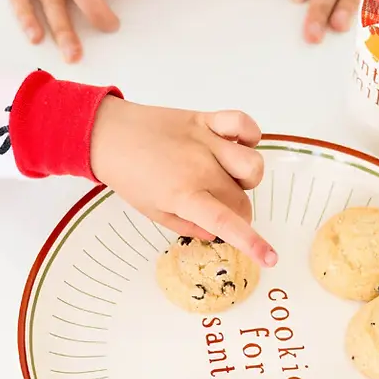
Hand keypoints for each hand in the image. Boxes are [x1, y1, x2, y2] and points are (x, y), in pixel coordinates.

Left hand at [89, 97, 277, 267]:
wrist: (108, 135)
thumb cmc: (127, 176)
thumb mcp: (152, 211)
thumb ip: (187, 226)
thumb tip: (215, 233)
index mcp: (185, 196)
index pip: (228, 223)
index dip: (253, 244)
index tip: (270, 259)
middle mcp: (201, 169)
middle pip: (242, 200)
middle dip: (239, 214)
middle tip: (218, 211)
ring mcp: (206, 142)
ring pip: (253, 166)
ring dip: (247, 181)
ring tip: (227, 180)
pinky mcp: (206, 120)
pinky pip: (244, 124)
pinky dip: (250, 136)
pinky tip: (236, 146)